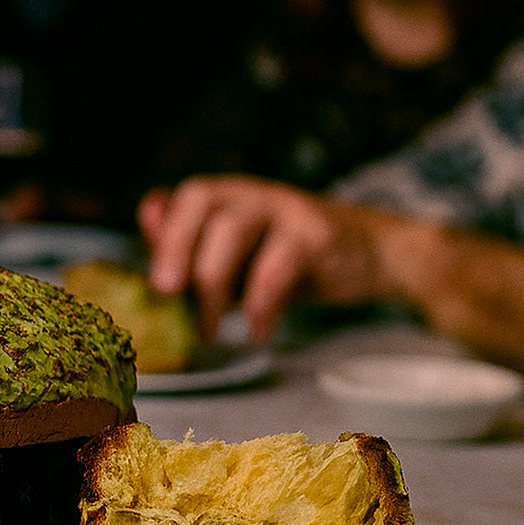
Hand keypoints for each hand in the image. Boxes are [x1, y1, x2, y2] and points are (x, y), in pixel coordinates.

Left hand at [139, 175, 381, 342]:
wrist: (375, 254)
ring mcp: (287, 209)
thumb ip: (194, 240)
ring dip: (214, 286)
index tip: (156, 279)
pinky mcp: (318, 235)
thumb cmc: (292, 257)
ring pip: (235, 230)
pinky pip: (278, 267)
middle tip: (167, 293)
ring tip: (211, 330)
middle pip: (204, 201)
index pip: (188, 196)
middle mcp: (254, 192)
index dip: (166, 232)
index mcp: (230, 194)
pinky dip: (261, 305)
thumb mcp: (239, 253)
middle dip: (177, 246)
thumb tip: (148, 217)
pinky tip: (259, 332)